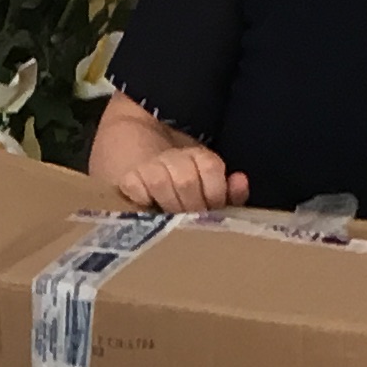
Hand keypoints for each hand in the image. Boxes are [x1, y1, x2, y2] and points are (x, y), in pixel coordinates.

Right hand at [111, 139, 246, 214]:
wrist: (129, 143)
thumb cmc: (175, 177)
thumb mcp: (204, 182)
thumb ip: (226, 190)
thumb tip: (239, 182)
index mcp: (198, 156)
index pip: (211, 168)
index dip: (214, 193)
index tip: (211, 209)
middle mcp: (174, 157)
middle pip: (187, 181)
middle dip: (192, 207)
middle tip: (190, 223)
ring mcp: (148, 166)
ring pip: (162, 184)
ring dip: (168, 205)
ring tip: (170, 219)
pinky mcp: (126, 178)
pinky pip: (138, 191)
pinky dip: (143, 201)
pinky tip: (147, 208)